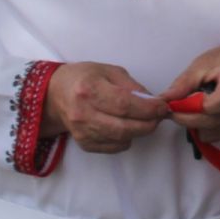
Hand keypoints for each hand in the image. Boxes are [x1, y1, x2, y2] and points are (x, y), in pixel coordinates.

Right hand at [42, 62, 169, 153]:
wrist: (57, 94)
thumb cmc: (86, 78)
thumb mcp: (110, 71)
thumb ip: (132, 87)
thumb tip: (153, 102)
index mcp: (89, 89)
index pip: (124, 104)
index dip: (148, 109)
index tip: (162, 107)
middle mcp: (83, 113)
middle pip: (124, 127)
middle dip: (148, 123)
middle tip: (158, 116)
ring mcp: (82, 131)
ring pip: (120, 139)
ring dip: (139, 131)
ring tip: (146, 120)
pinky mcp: (84, 143)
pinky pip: (113, 147)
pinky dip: (126, 139)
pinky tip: (127, 127)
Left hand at [160, 42, 219, 143]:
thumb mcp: (202, 64)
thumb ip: (184, 83)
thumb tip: (165, 99)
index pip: (212, 106)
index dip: (190, 106)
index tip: (176, 102)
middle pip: (208, 122)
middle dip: (186, 116)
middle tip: (175, 105)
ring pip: (209, 133)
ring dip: (195, 123)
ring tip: (193, 105)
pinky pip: (215, 135)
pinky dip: (205, 127)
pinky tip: (205, 112)